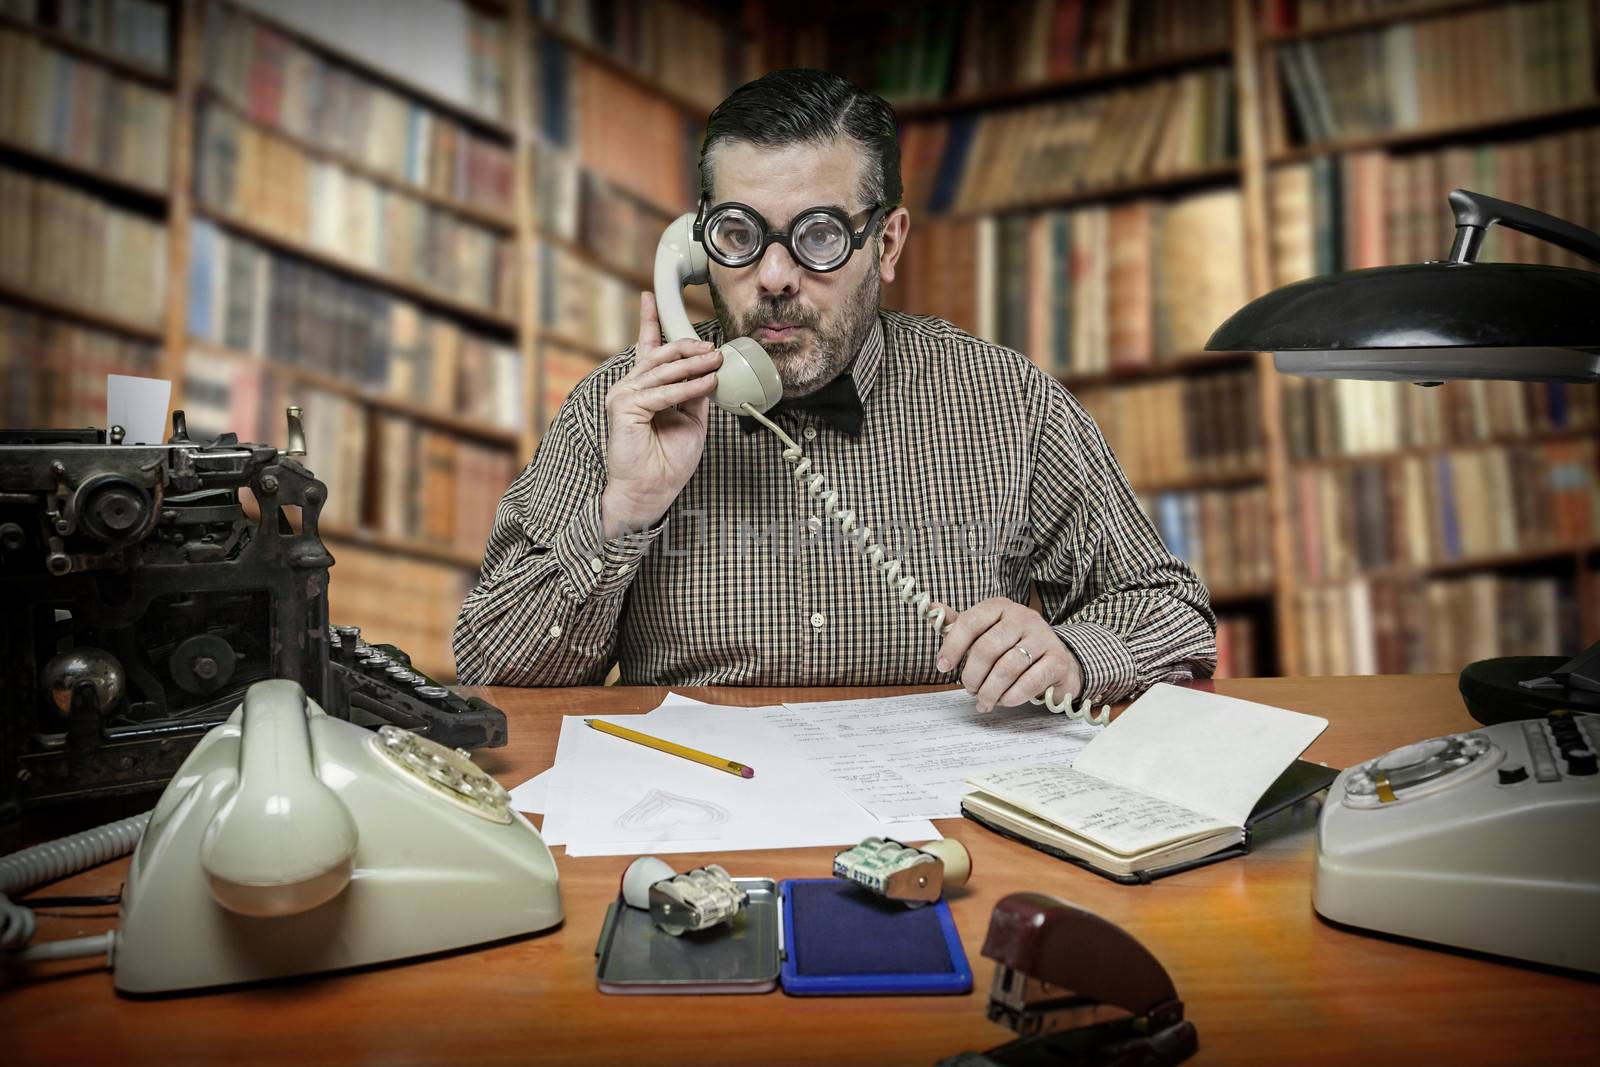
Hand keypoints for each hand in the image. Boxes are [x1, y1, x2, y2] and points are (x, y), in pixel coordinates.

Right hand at [600, 293, 721, 538]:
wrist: (652, 491)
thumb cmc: (668, 461)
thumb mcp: (691, 421)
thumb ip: (694, 394)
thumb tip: (709, 372)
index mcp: (642, 388)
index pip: (646, 349)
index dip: (649, 321)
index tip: (651, 297)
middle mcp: (629, 388)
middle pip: (659, 355)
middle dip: (688, 347)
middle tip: (713, 349)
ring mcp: (623, 396)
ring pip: (663, 370)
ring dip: (694, 365)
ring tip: (715, 362)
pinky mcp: (624, 407)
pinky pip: (664, 391)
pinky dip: (689, 387)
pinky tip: (707, 383)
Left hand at [934, 598, 1082, 712]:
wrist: (1057, 661)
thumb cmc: (1013, 647)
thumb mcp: (986, 632)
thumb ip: (960, 625)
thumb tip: (932, 609)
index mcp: (1000, 607)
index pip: (970, 622)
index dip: (953, 646)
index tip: (943, 667)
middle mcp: (1023, 617)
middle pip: (987, 648)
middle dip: (972, 676)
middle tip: (970, 689)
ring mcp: (1043, 637)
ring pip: (1007, 668)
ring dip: (990, 690)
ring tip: (984, 700)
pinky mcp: (1057, 660)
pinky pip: (1029, 682)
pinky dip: (1012, 696)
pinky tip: (1004, 701)